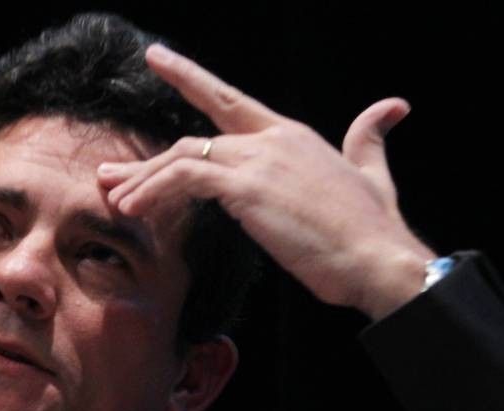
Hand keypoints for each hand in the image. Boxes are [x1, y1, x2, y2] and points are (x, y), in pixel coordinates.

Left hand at [97, 44, 435, 318]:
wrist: (380, 257)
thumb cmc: (372, 229)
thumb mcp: (373, 173)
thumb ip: (369, 138)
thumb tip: (391, 108)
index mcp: (291, 135)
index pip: (230, 100)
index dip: (191, 78)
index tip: (158, 60)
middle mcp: (271, 139)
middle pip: (192, 140)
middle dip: (147, 161)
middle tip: (112, 177)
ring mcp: (258, 160)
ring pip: (181, 158)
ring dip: (143, 181)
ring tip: (117, 202)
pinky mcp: (247, 187)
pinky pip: (185, 179)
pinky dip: (155, 190)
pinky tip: (136, 208)